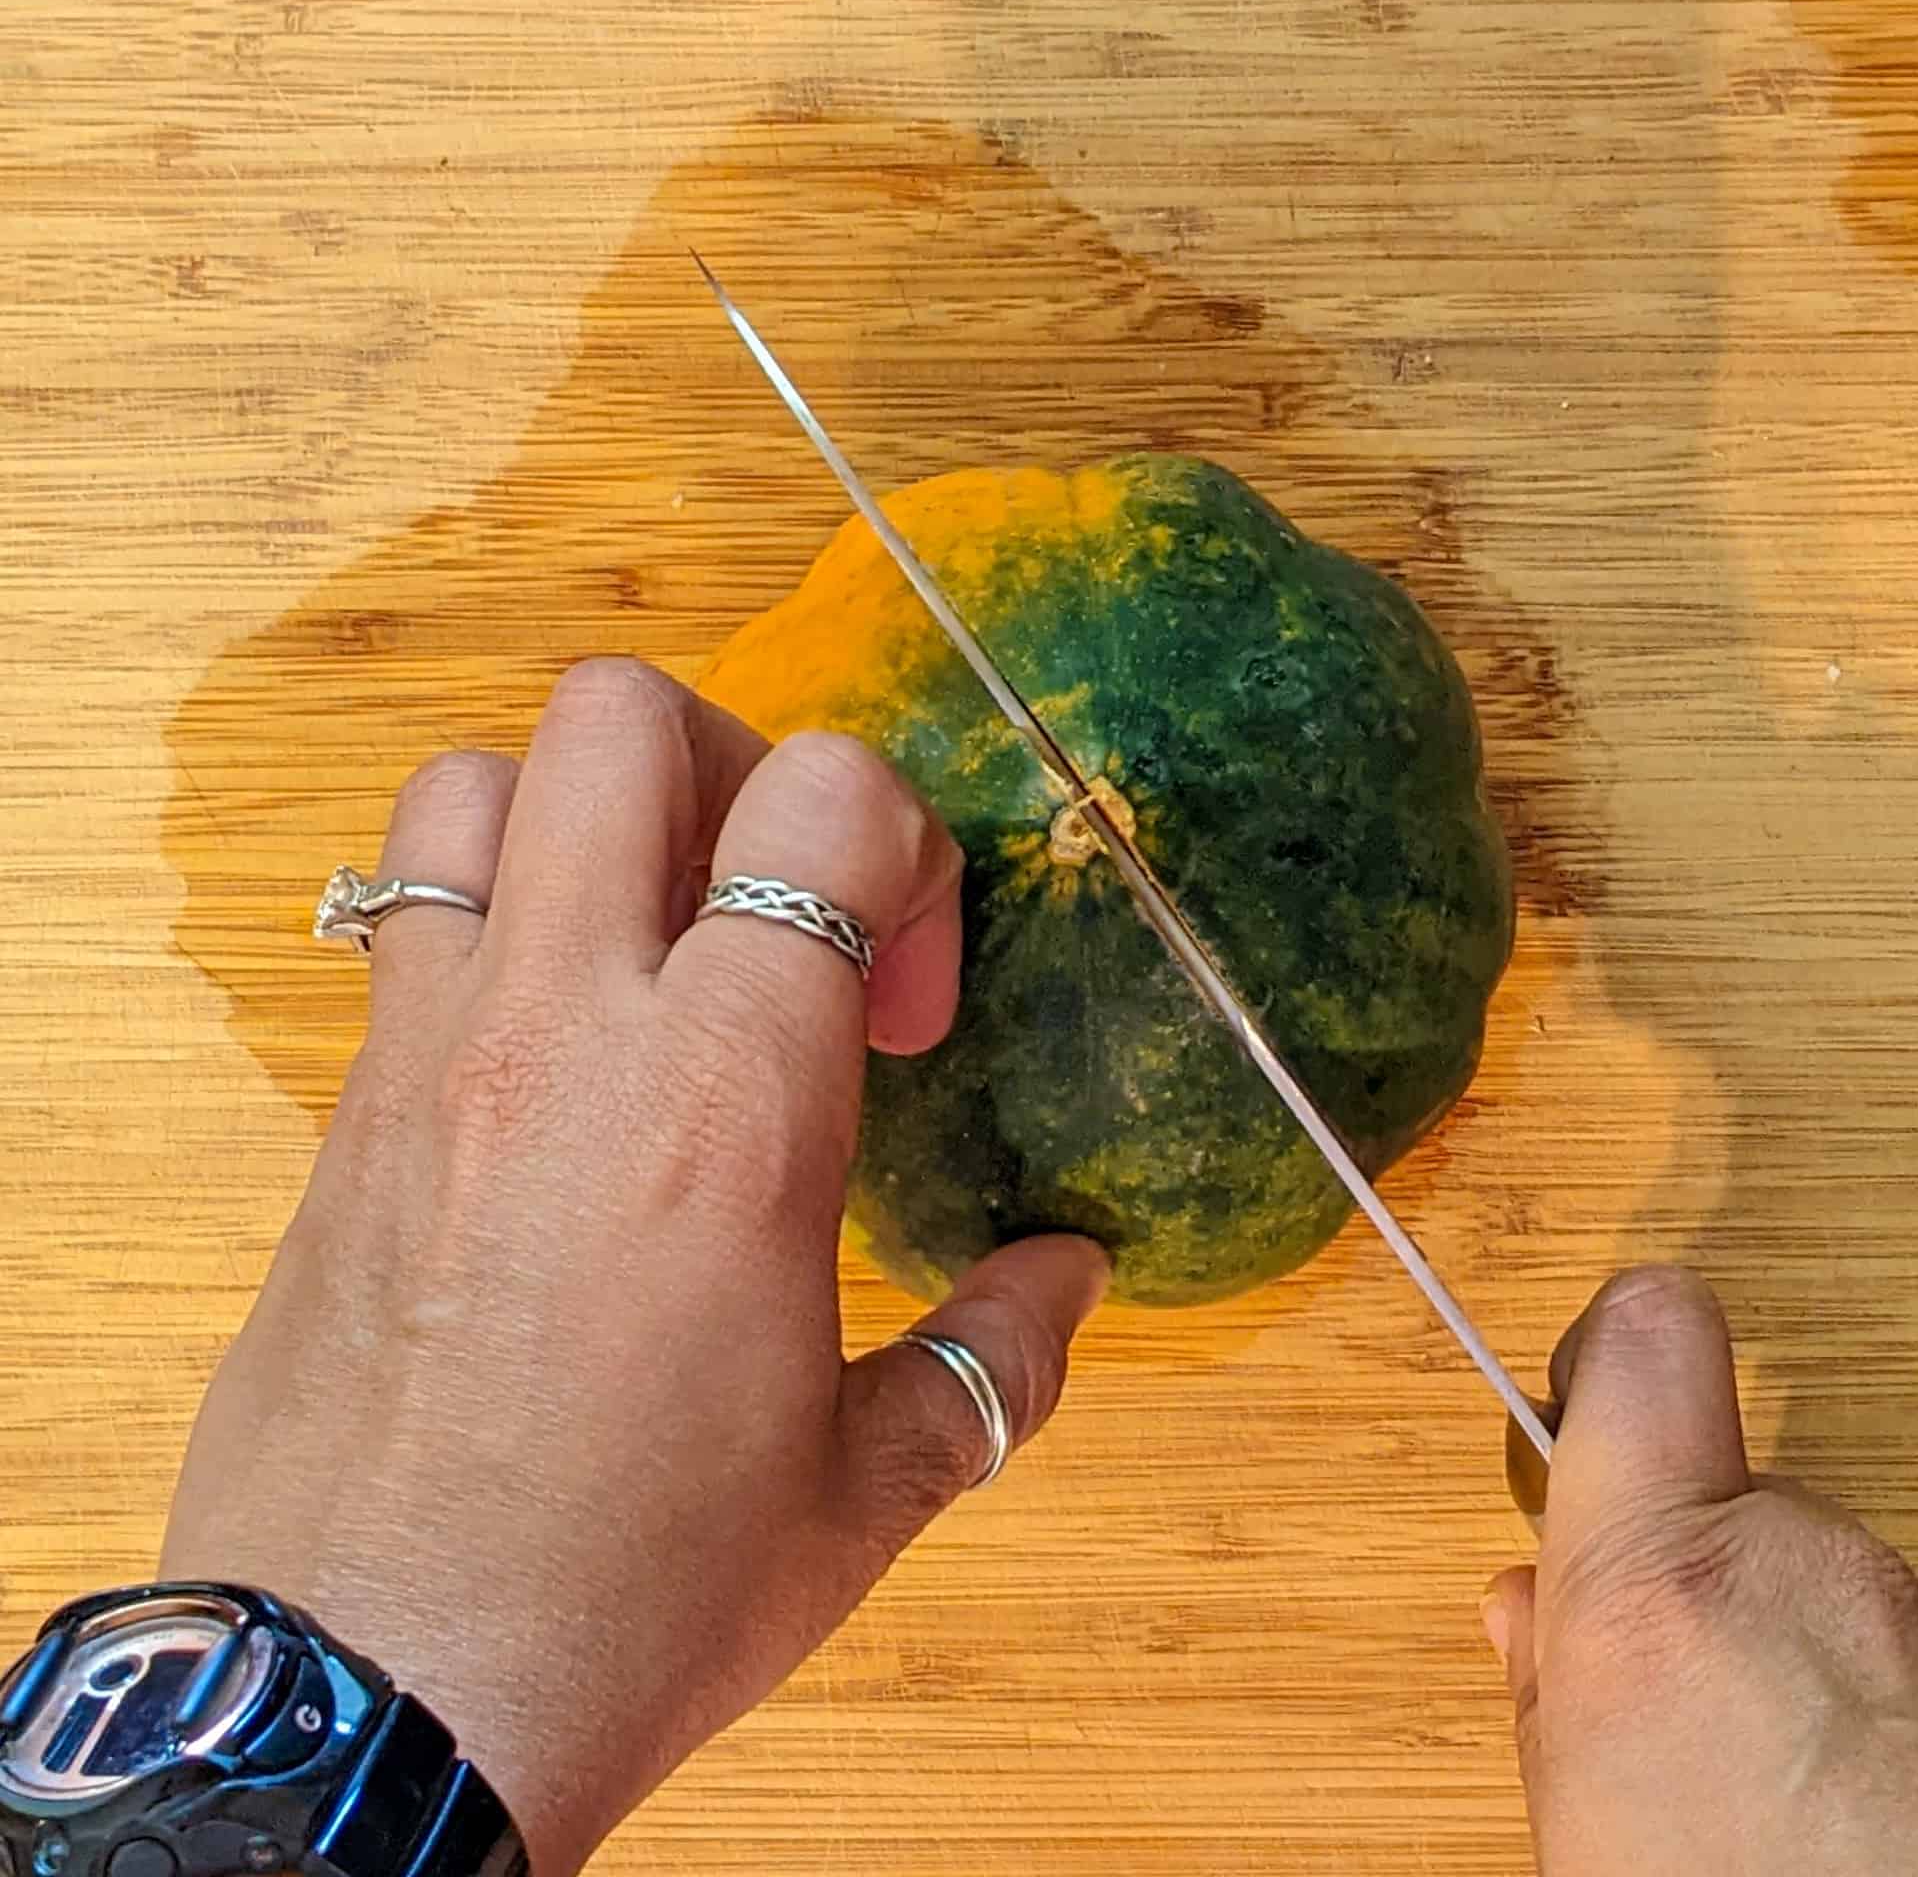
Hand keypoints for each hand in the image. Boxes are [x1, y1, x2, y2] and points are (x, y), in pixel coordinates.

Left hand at [160, 658, 1109, 1876]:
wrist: (366, 1700)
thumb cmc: (634, 1596)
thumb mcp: (864, 1489)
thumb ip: (997, 1355)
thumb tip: (1070, 1270)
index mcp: (734, 1102)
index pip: (827, 798)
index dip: (906, 850)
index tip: (903, 1003)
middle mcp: (570, 1030)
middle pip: (625, 719)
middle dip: (735, 769)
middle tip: (775, 910)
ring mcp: (432, 1054)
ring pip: (476, 783)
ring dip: (583, 821)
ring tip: (646, 945)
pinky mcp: (345, 1111)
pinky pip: (400, 918)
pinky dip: (487, 918)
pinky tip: (548, 1053)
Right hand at [1487, 1266, 1917, 1874]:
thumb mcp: (1578, 1829)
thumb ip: (1549, 1686)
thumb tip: (1529, 1608)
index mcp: (1662, 1583)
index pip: (1649, 1337)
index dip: (1612, 1355)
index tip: (1584, 1407)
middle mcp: (1810, 1568)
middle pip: (1740, 1505)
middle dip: (1704, 1585)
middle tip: (1676, 1714)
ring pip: (1834, 1592)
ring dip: (1798, 1663)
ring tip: (1786, 1805)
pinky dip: (1890, 1725)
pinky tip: (1873, 1831)